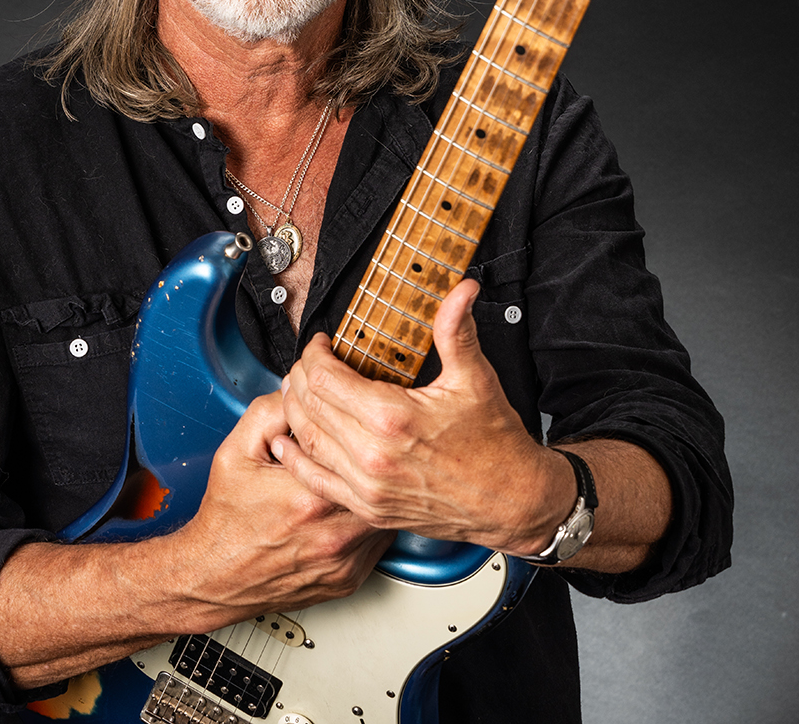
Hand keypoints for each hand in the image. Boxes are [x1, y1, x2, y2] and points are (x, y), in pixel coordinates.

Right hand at [160, 392, 394, 625]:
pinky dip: (369, 523)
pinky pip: (379, 542)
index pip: (354, 447)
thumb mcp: (236, 453)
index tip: (352, 419)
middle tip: (364, 446)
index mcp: (308, 495)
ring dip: (375, 493)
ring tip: (358, 477)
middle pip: (378, 482)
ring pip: (384, 513)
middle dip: (371, 461)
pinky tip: (350, 511)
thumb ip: (268, 412)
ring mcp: (344, 559)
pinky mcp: (350, 578)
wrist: (215, 577)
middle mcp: (333, 531)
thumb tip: (301, 389)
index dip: (356, 427)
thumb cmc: (226, 521)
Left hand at [275, 279, 572, 553]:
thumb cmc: (495, 442)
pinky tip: (287, 441)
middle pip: (308, 406)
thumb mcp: (475, 379)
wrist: (511, 501)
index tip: (321, 344)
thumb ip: (457, 330)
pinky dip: (296, 458)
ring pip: (306, 441)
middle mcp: (372, 455)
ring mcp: (367, 486)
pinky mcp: (368, 507)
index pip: (325, 378)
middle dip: (301, 378)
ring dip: (294, 412)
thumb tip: (462, 289)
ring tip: (297, 392)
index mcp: (391, 418)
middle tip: (308, 364)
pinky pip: (315, 480)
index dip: (314, 354)